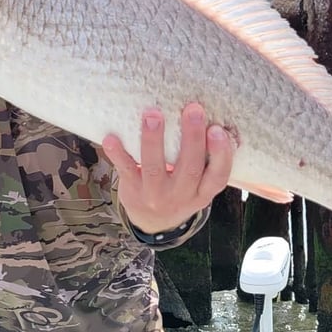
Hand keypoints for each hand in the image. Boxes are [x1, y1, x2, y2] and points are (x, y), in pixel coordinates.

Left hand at [101, 103, 234, 234]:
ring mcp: (155, 195)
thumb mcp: (199, 185)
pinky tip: (111, 137)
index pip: (218, 176)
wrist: (152, 222)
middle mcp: (181, 196)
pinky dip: (118, 153)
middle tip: (193, 109)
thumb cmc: (180, 190)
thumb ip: (204, 160)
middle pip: (189, 168)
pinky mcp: (133, 190)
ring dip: (153, 140)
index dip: (221, 154)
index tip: (218, 130)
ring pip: (155, 168)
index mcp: (203, 192)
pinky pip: (126, 170)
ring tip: (153, 115)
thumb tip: (207, 116)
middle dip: (192, 137)